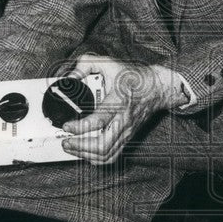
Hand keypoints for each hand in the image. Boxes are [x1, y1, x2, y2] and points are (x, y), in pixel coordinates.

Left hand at [61, 54, 184, 164]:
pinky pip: (112, 156)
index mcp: (118, 102)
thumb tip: (70, 76)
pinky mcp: (127, 137)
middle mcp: (123, 121)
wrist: (156, 88)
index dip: (79, 127)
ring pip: (106, 155)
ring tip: (71, 147)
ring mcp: (126, 132)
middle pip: (102, 145)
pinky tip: (85, 152)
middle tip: (66, 141)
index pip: (98, 121)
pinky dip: (96, 159)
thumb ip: (86, 64)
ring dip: (86, 155)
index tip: (66, 125)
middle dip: (80, 147)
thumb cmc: (134, 77)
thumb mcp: (110, 63)